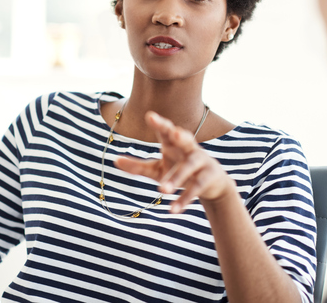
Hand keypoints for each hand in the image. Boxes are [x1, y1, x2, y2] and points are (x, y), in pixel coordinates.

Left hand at [114, 111, 235, 212]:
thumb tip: (115, 161)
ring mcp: (201, 162)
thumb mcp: (157, 169)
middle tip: (174, 132)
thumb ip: (138, 166)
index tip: (150, 115)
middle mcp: (189, 148)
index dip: (160, 123)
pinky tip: (173, 210)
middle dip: (180, 135)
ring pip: (189, 167)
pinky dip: (184, 199)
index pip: (166, 130)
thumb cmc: (179, 170)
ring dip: (177, 178)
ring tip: (162, 190)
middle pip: (186, 139)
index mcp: (174, 143)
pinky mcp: (209, 177)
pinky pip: (197, 188)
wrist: (212, 184)